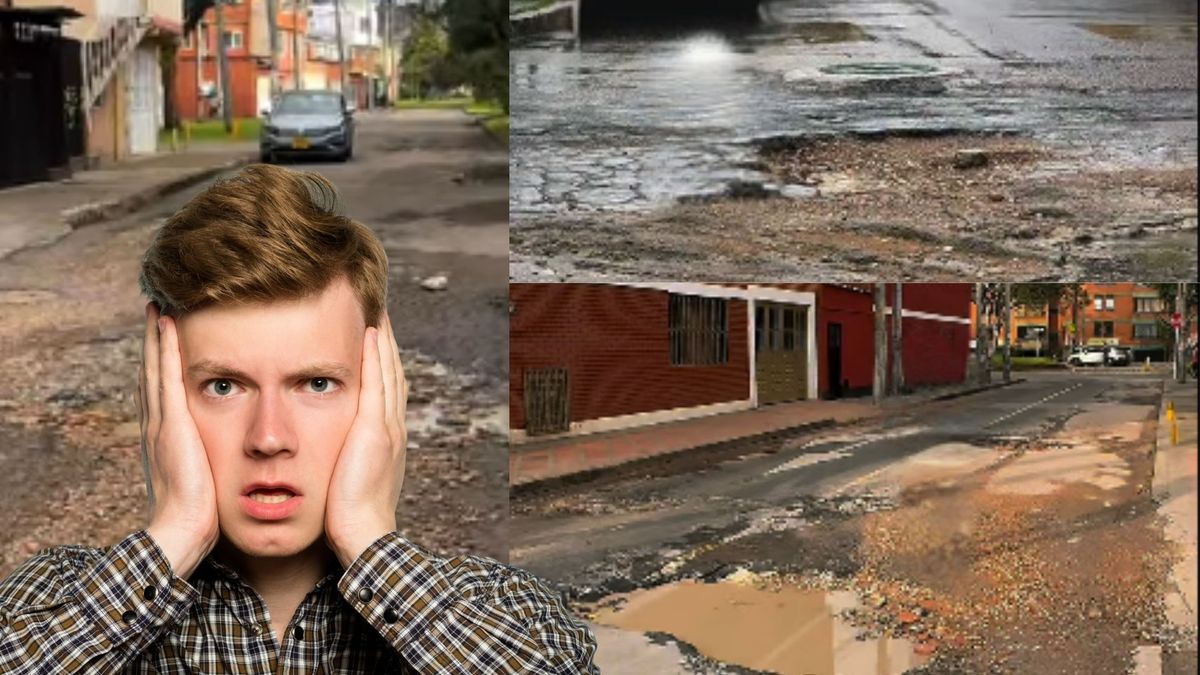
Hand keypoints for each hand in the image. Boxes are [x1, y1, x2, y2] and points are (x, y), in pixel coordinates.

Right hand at [139, 304, 218, 578]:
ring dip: (155, 336)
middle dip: (154, 342)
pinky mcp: (171, 425)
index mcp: (169, 437)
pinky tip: (166, 323)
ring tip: (157, 305)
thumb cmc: (202, 514)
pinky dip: (163, 349)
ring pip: (154, 368)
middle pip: (153, 372)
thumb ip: (214, 461)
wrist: (184, 533)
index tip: (167, 336)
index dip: (163, 363)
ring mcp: (162, 423)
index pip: (165, 390)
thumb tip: (234, 454)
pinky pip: (166, 377)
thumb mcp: (209, 478)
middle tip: (156, 307)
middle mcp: (160, 425)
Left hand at [325, 313, 407, 566]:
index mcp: (384, 437)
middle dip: (386, 341)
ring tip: (378, 309)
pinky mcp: (375, 431)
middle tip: (379, 309)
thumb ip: (339, 458)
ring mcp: (387, 427)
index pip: (384, 388)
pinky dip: (377, 356)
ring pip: (388, 371)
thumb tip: (326, 450)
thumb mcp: (344, 479)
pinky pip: (378, 384)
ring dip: (384, 338)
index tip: (372, 334)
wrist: (363, 537)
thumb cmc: (347, 517)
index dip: (381, 360)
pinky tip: (371, 332)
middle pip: (392, 372)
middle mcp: (391, 426)